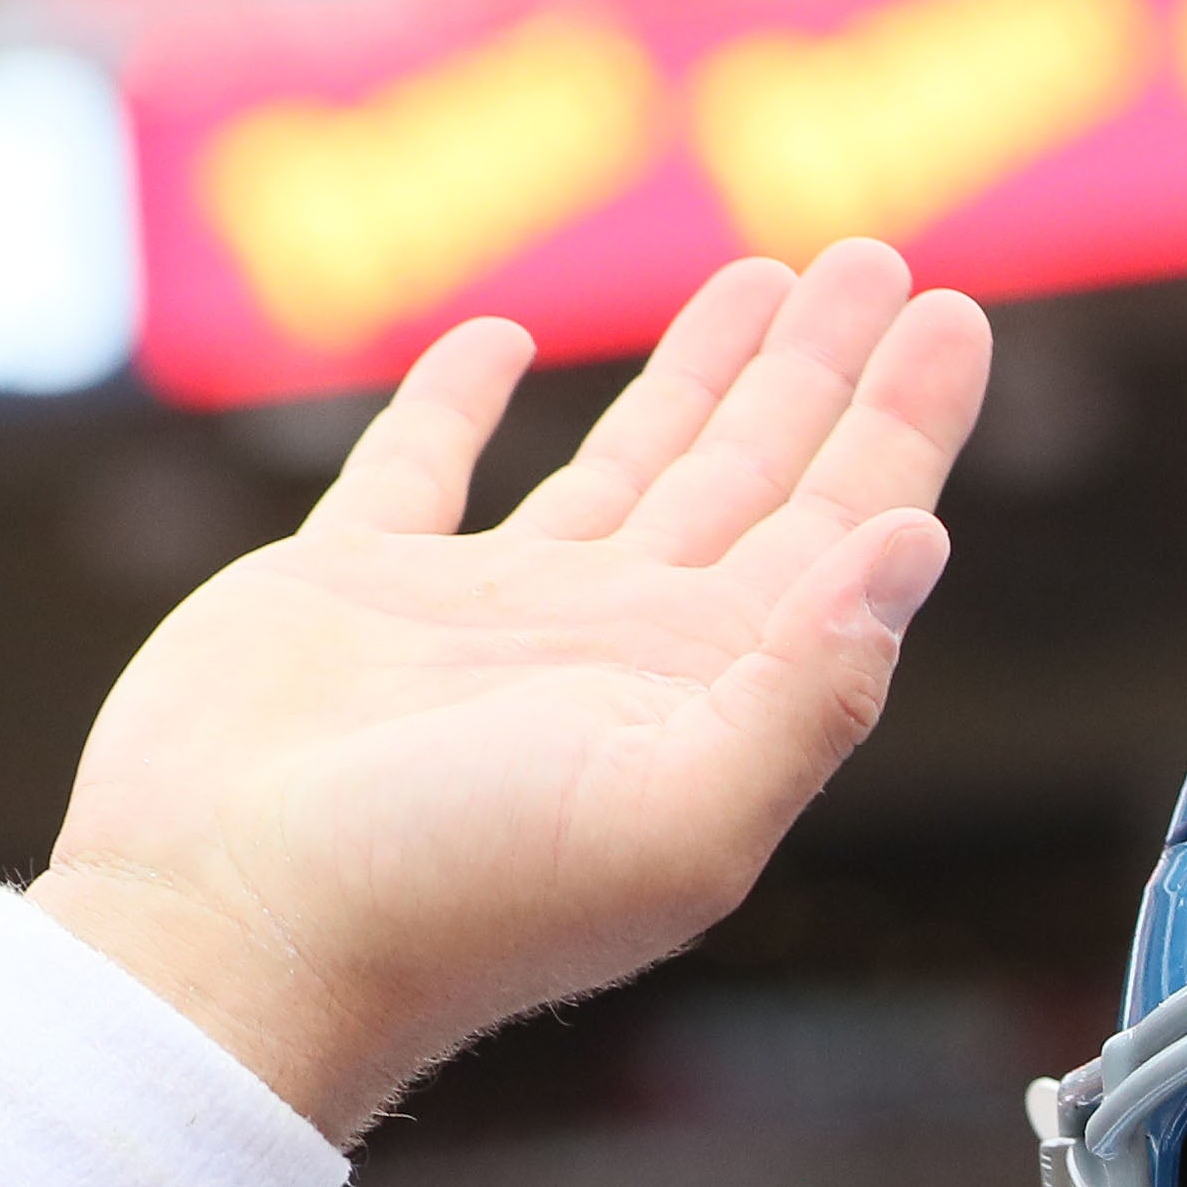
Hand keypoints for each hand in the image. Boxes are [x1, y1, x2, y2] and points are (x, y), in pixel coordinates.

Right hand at [34, 242, 990, 1133]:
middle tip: (872, 254)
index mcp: (705, 695)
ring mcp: (488, 619)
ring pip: (623, 462)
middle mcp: (616, 651)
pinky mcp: (353, 591)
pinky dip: (460, 400)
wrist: (235, 932)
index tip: (952, 316)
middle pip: (752, 480)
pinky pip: (421, 468)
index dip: (900, 428)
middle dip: (817, 372)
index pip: (837, 534)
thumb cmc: (457, 899)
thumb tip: (917, 546)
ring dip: (697, 373)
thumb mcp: (679, 813)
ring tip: (764, 277)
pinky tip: (498, 343)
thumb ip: (809, 691)